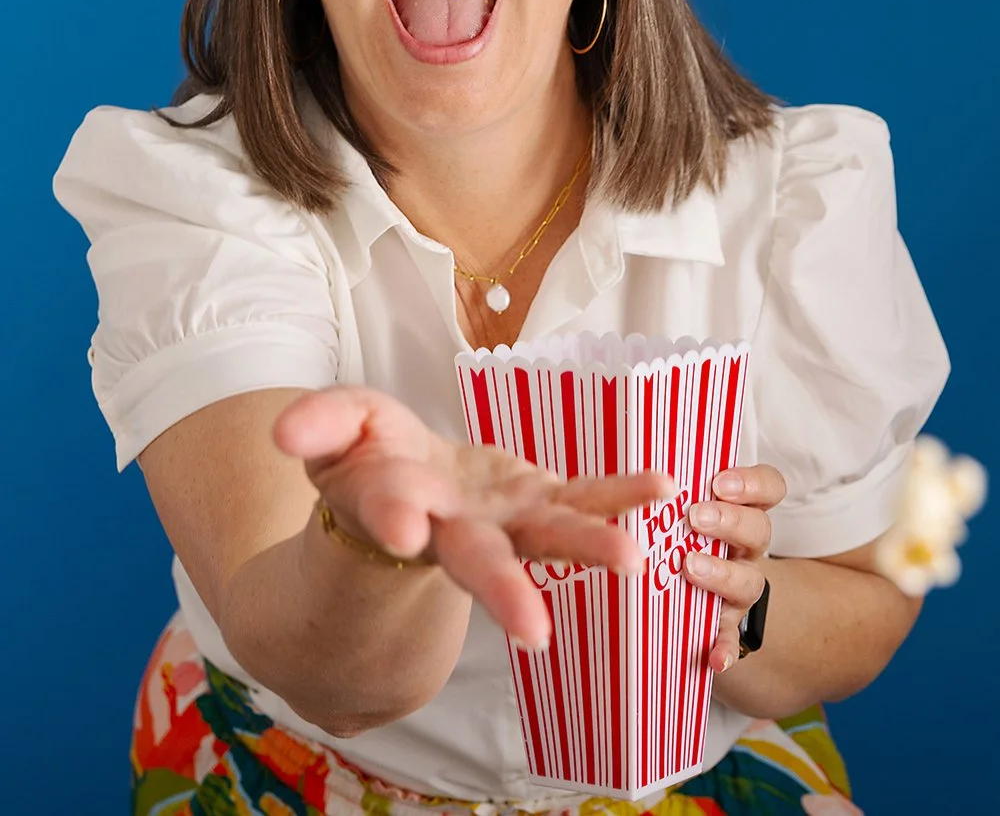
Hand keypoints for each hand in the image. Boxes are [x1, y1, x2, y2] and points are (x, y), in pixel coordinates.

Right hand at [274, 385, 673, 651]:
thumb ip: (318, 425)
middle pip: (476, 562)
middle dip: (502, 593)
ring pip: (544, 541)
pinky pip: (583, 498)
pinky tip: (662, 486)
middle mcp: (452, 529)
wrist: (406, 486)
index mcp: (392, 507)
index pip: (390, 517)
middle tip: (533, 632)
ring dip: (587, 549)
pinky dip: (620, 494)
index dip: (393, 520)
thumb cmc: (365, 459)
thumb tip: (283, 431)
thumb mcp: (332, 432)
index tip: (402, 529)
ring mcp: (502, 521)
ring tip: (634, 560)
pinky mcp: (536, 501)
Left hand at [682, 464, 785, 673]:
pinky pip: (732, 640)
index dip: (752, 483)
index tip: (718, 481)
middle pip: (759, 530)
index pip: (768, 488)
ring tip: (691, 567)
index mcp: (737, 512)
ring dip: (724, 574)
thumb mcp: (677, 509)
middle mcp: (745, 550)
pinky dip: (725, 649)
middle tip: (696, 517)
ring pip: (750, 581)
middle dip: (731, 521)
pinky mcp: (725, 628)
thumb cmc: (674, 538)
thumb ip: (667, 490)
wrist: (687, 600)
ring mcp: (739, 590)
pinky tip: (714, 658)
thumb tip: (632, 465)